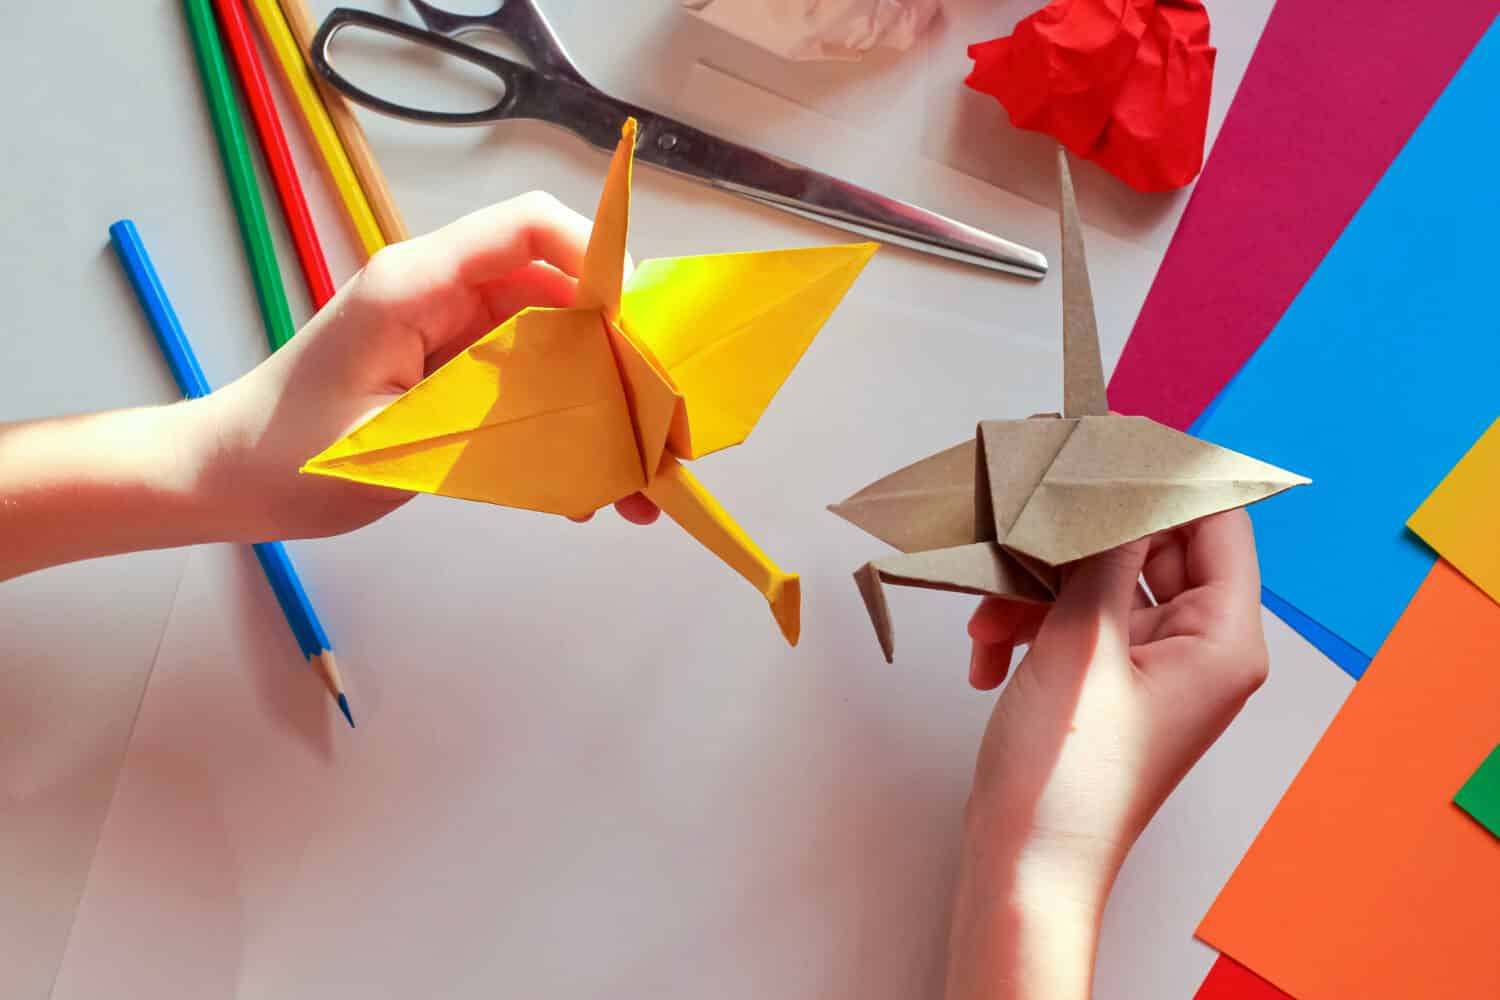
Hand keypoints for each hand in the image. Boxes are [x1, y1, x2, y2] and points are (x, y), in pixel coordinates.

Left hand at [199, 192, 660, 541]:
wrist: (223, 477)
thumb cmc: (287, 455)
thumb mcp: (397, 443)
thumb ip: (496, 422)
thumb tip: (592, 427)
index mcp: (415, 283)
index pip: (527, 227)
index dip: (596, 257)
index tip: (642, 325)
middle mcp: (440, 292)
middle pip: (558, 288)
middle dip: (617, 348)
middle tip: (658, 416)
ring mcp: (448, 330)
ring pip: (553, 341)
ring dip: (599, 396)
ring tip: (635, 469)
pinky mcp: (451, 368)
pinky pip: (528, 379)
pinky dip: (565, 421)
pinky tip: (586, 480)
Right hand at [946, 510, 1268, 999]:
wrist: (1023, 862)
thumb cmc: (1066, 771)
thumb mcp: (1083, 639)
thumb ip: (1102, 544)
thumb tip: (1116, 464)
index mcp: (1224, 640)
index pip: (1215, 521)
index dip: (1162, 474)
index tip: (1100, 438)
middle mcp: (1200, 650)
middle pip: (1149, 547)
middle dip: (1074, 537)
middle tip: (1023, 503)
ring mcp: (1153, 670)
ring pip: (1099, 584)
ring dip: (1036, 588)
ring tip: (986, 615)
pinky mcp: (1109, 686)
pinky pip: (1075, 624)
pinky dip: (1028, 627)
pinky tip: (987, 656)